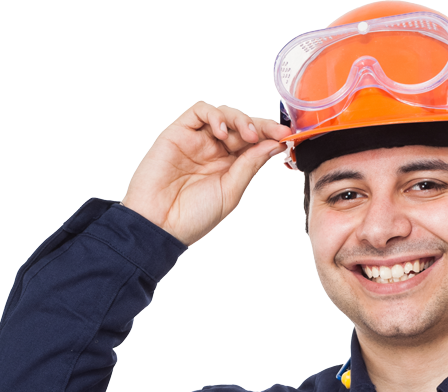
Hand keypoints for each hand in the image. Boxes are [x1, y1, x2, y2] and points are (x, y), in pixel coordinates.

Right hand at [122, 102, 290, 245]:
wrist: (159, 224)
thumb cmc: (193, 217)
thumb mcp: (231, 192)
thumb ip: (250, 165)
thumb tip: (274, 145)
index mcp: (229, 168)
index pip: (253, 144)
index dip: (270, 136)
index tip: (287, 135)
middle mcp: (214, 151)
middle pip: (242, 125)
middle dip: (261, 125)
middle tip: (274, 133)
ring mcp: (196, 141)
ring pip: (223, 114)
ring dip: (240, 119)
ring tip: (248, 135)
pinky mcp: (178, 132)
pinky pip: (199, 111)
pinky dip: (215, 115)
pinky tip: (222, 131)